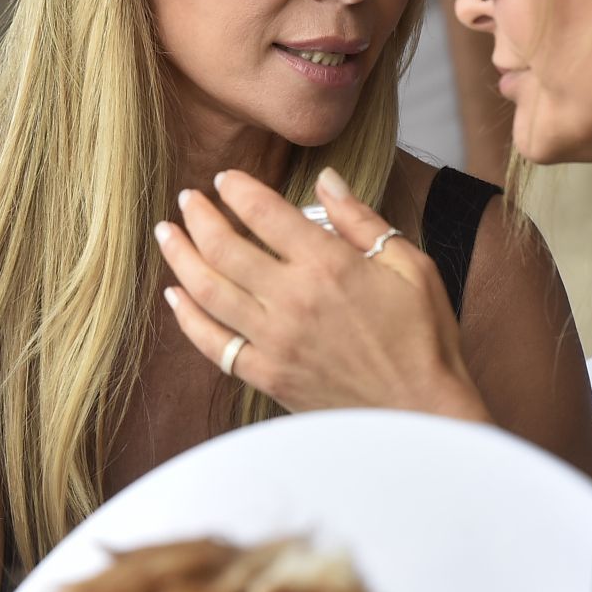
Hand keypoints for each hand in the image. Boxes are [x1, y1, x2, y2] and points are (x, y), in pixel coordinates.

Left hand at [155, 168, 488, 421]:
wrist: (421, 413)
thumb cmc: (424, 337)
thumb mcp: (410, 266)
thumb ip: (362, 219)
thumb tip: (326, 178)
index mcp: (328, 265)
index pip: (264, 212)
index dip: (237, 189)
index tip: (224, 178)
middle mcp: (293, 300)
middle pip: (224, 247)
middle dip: (199, 216)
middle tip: (187, 199)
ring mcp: (275, 341)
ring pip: (207, 290)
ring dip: (181, 257)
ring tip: (167, 234)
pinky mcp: (267, 376)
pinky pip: (213, 343)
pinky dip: (186, 317)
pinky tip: (174, 296)